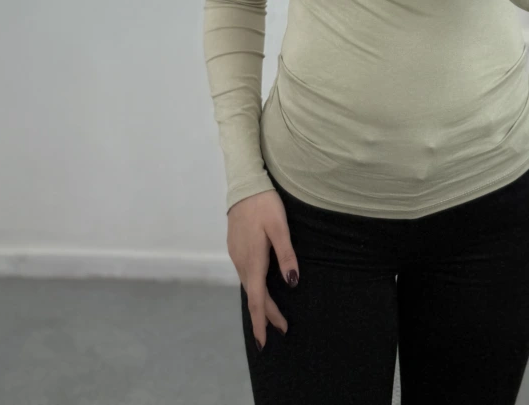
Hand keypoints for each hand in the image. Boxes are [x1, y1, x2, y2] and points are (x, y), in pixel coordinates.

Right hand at [227, 189, 299, 351]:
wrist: (244, 185)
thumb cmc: (264, 204)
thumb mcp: (279, 227)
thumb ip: (286, 254)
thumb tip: (292, 282)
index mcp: (253, 260)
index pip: (258, 300)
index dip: (262, 321)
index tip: (264, 343)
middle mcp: (242, 262)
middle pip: (254, 295)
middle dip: (266, 315)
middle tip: (281, 329)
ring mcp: (236, 254)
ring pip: (249, 285)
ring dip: (261, 301)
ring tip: (273, 314)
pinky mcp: (236, 247)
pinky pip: (246, 274)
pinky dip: (255, 287)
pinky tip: (261, 287)